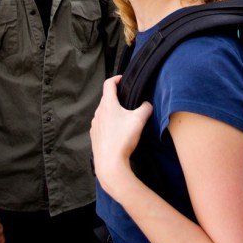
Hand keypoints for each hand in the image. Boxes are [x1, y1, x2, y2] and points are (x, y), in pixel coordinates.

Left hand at [90, 76, 152, 196]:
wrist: (110, 164)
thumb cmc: (123, 140)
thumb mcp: (139, 120)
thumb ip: (146, 107)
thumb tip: (147, 104)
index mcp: (108, 105)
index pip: (108, 84)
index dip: (117, 79)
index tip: (123, 80)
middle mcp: (98, 113)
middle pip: (107, 99)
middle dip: (118, 98)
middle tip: (129, 101)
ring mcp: (95, 125)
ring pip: (104, 113)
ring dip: (114, 112)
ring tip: (126, 119)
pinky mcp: (95, 136)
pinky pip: (102, 125)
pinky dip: (110, 124)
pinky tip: (119, 133)